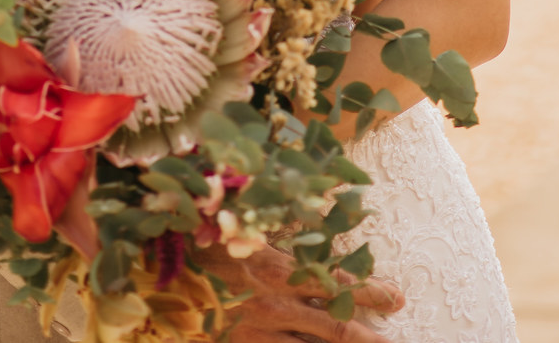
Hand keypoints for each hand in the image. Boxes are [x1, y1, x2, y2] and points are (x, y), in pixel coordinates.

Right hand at [198, 241, 402, 341]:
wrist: (162, 277)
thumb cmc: (206, 244)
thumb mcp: (246, 234)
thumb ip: (282, 240)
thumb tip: (317, 227)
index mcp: (277, 271)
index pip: (336, 284)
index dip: (368, 292)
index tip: (395, 297)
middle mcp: (275, 307)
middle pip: (334, 328)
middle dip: (369, 335)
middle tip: (393, 341)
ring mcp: (260, 334)